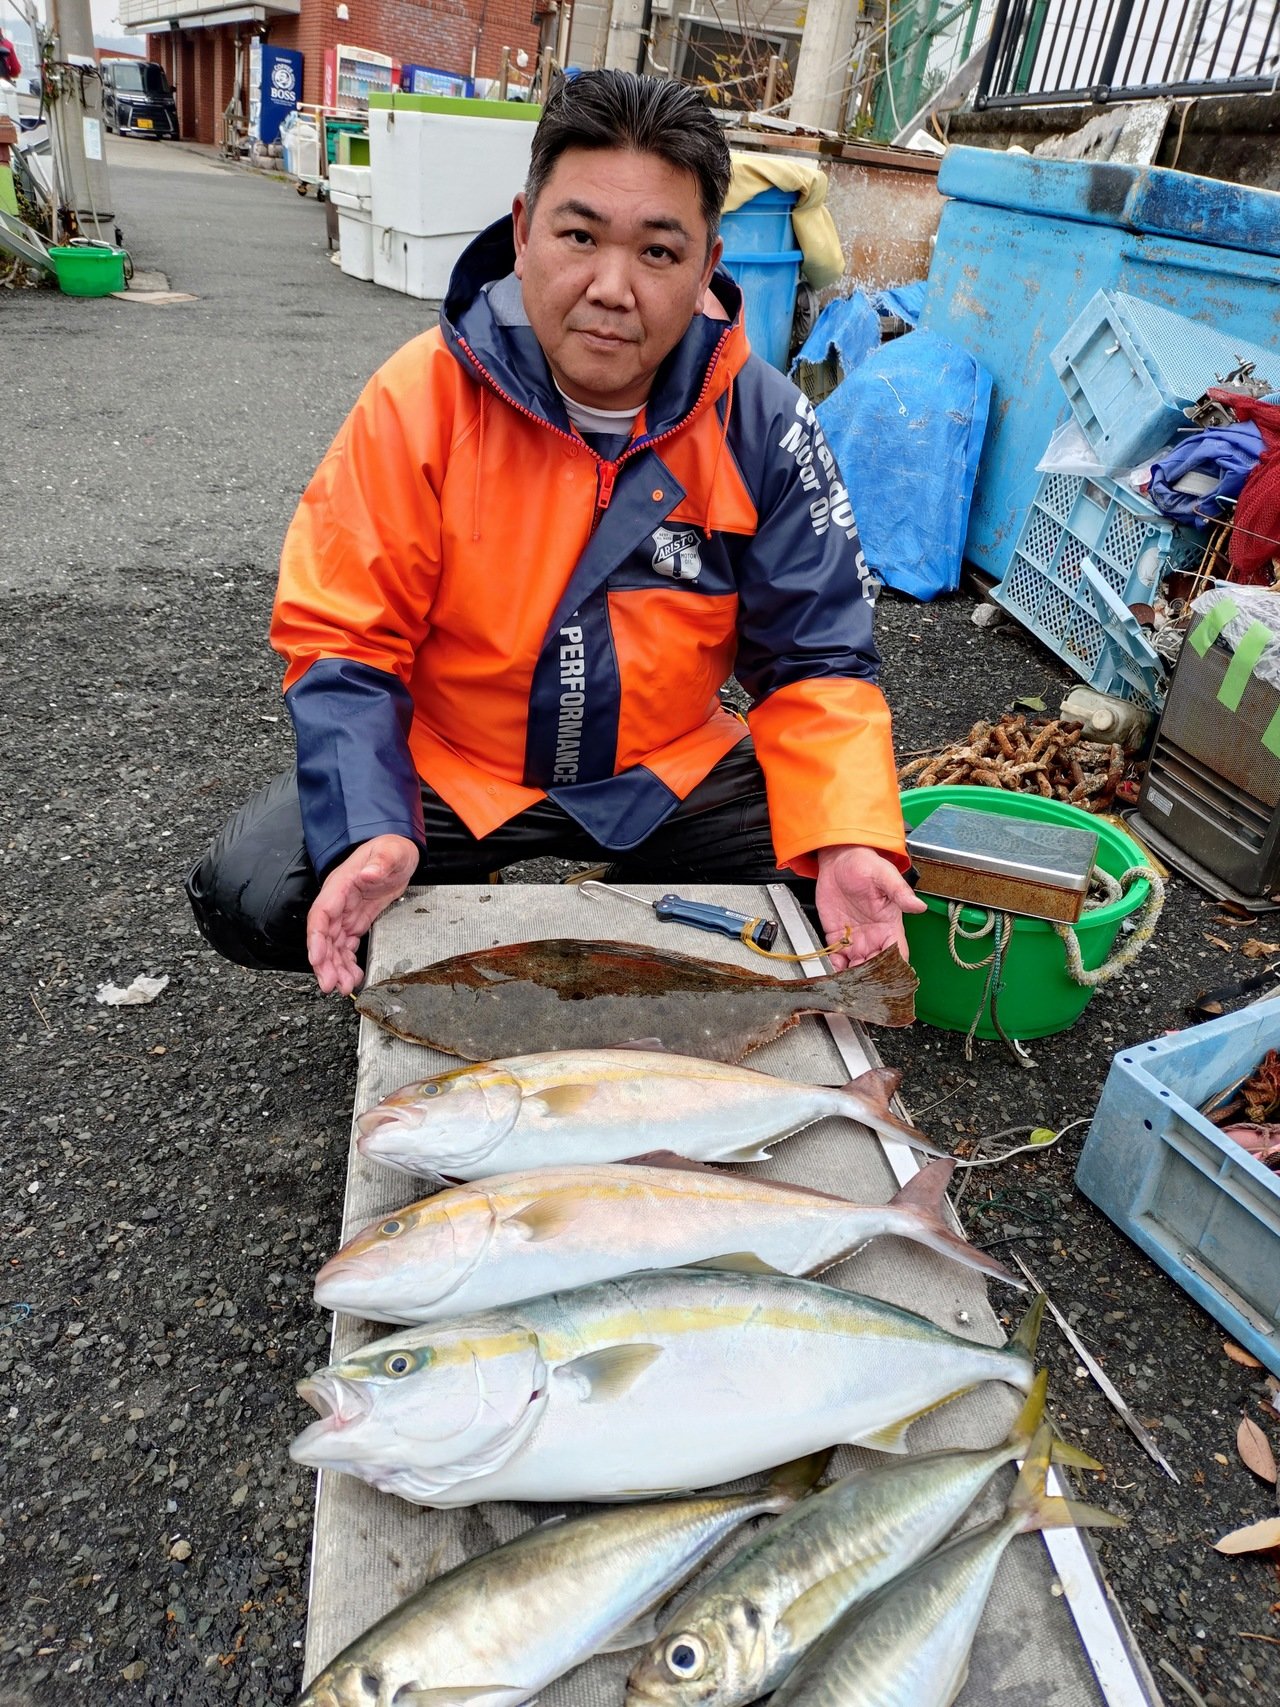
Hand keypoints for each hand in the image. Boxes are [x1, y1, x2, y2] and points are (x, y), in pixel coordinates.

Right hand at [306, 834, 420, 994]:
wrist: (398, 850)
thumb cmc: (391, 847)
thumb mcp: (390, 851)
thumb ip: (380, 863)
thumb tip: (368, 874)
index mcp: (340, 886)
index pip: (321, 914)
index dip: (316, 938)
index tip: (317, 958)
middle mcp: (338, 902)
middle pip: (323, 936)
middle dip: (324, 962)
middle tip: (330, 984)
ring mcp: (345, 913)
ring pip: (333, 945)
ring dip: (335, 967)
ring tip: (342, 987)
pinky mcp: (355, 921)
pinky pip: (345, 945)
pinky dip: (346, 962)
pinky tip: (352, 976)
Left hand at [814, 844, 926, 970]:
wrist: (838, 858)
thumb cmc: (865, 864)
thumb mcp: (884, 875)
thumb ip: (899, 892)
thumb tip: (918, 905)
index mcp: (889, 925)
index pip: (897, 954)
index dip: (893, 969)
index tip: (885, 978)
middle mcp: (873, 936)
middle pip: (876, 967)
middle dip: (870, 978)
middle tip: (860, 985)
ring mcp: (855, 938)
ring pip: (856, 967)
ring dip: (852, 977)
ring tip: (845, 982)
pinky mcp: (836, 936)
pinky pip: (836, 958)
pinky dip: (834, 967)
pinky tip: (830, 969)